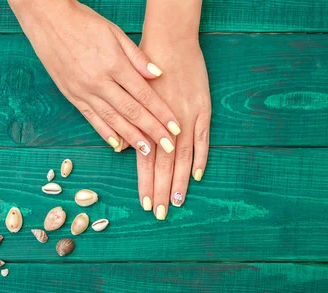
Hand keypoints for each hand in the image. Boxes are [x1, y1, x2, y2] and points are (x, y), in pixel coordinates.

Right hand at [8, 0, 180, 154]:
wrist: (48, 20)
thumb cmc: (84, 23)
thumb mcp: (115, 33)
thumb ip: (137, 57)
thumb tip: (158, 75)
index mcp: (113, 64)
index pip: (144, 94)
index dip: (162, 113)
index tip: (176, 127)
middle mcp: (99, 82)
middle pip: (132, 112)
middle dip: (152, 131)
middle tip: (169, 146)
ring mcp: (84, 91)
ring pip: (113, 120)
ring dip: (132, 138)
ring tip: (148, 151)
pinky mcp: (72, 96)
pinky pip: (92, 119)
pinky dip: (106, 133)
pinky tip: (118, 145)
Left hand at [137, 37, 210, 219]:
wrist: (170, 42)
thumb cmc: (145, 70)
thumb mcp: (130, 93)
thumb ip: (129, 124)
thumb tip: (123, 149)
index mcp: (148, 122)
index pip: (146, 161)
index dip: (146, 183)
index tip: (146, 204)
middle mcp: (167, 124)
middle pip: (164, 165)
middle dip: (161, 191)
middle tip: (161, 214)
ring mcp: (188, 119)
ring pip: (183, 157)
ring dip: (180, 182)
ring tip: (177, 203)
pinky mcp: (203, 110)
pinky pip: (203, 139)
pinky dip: (200, 158)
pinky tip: (197, 176)